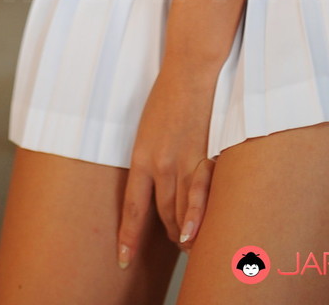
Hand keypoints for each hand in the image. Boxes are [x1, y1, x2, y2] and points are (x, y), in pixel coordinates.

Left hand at [117, 60, 215, 267]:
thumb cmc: (166, 97)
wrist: (189, 72)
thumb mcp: (147, 130)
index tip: (124, 257)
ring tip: (187, 242)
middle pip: (161, 214)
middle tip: (172, 242)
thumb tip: (154, 181)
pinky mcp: (204, 157)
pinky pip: (200, 197)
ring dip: (183, 231)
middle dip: (167, 233)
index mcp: (140, 157)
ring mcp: (183, 163)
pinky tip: (197, 235)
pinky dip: (198, 219)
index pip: (133, 208)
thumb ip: (149, 158)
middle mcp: (160, 165)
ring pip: (181, 211)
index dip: (129, 236)